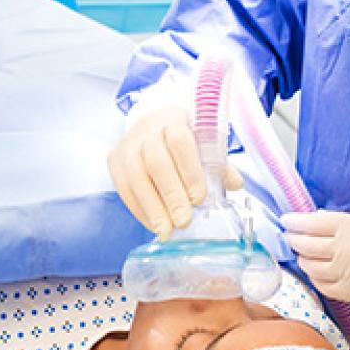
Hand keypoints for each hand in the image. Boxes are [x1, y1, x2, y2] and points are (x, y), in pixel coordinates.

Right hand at [108, 101, 243, 239]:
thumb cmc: (182, 138)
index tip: (199, 198)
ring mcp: (127, 144)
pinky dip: (139, 209)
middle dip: (171, 195)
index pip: (180, 141)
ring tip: (166, 231)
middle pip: (156, 162)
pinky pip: (123, 188)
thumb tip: (235, 184)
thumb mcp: (202, 142)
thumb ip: (218, 163)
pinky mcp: (114, 160)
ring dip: (152, 208)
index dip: (189, 170)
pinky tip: (153, 224)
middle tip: (184, 221)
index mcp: (173, 118)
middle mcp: (147, 129)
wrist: (151, 125)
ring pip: (136, 177)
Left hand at [281, 211, 349, 303]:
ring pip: (310, 266)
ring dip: (303, 258)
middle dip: (293, 239)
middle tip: (290, 236)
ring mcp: (347, 273)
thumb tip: (315, 221)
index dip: (293, 222)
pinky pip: (323, 286)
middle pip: (304, 244)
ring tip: (303, 253)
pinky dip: (315, 277)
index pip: (310, 223)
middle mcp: (345, 249)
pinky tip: (316, 271)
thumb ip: (342, 222)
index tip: (286, 220)